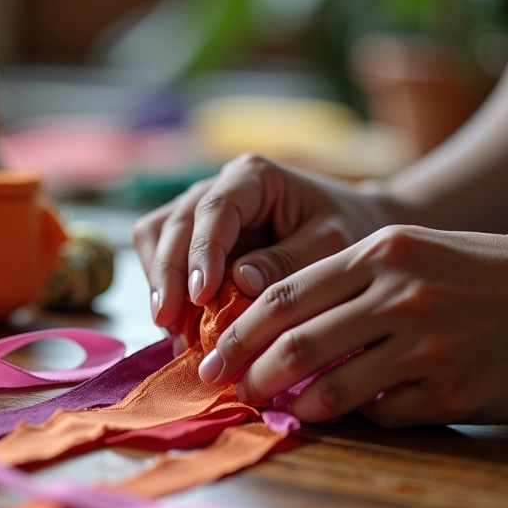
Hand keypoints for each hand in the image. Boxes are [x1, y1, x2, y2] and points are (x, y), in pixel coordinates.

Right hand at [132, 154, 390, 339]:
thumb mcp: (331, 244)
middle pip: (172, 224)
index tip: (200, 295)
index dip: (202, 253)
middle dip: (166, 275)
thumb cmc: (346, 228)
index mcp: (252, 176)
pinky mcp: (192, 238)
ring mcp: (199, 211)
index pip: (214, 210)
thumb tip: (239, 282)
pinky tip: (177, 328)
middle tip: (168, 322)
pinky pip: (161, 258)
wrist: (351, 226)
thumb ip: (289, 260)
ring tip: (171, 331)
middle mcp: (216, 188)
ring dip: (157, 284)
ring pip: (155, 237)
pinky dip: (164, 292)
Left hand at [199, 226, 507, 426]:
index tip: (212, 356)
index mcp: (379, 254)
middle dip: (250, 373)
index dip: (238, 332)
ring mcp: (427, 346)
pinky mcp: (452, 391)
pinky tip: (347, 410)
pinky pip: (380, 413)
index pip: (285, 295)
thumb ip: (341, 284)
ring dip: (293, 404)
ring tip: (275, 406)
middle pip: (297, 345)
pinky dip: (355, 416)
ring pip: (331, 389)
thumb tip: (274, 328)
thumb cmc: (465, 274)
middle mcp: (400, 297)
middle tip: (229, 389)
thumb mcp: (405, 255)